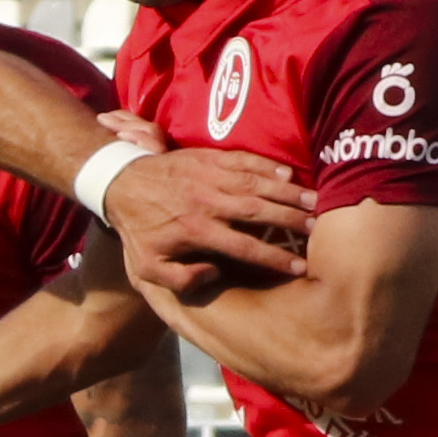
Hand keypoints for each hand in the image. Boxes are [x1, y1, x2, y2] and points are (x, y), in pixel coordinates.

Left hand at [97, 141, 312, 289]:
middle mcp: (207, 202)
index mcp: (196, 231)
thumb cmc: (140, 229)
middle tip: (317, 228)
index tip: (300, 267)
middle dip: (290, 219)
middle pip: (258, 212)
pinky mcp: (208, 157)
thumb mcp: (148, 266)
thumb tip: (215, 274)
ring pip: (256, 183)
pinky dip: (267, 166)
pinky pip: (244, 160)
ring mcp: (209, 176)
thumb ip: (180, 279)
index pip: (244, 247)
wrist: (120, 183)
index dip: (274, 258)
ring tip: (315, 201)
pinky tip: (289, 175)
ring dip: (287, 192)